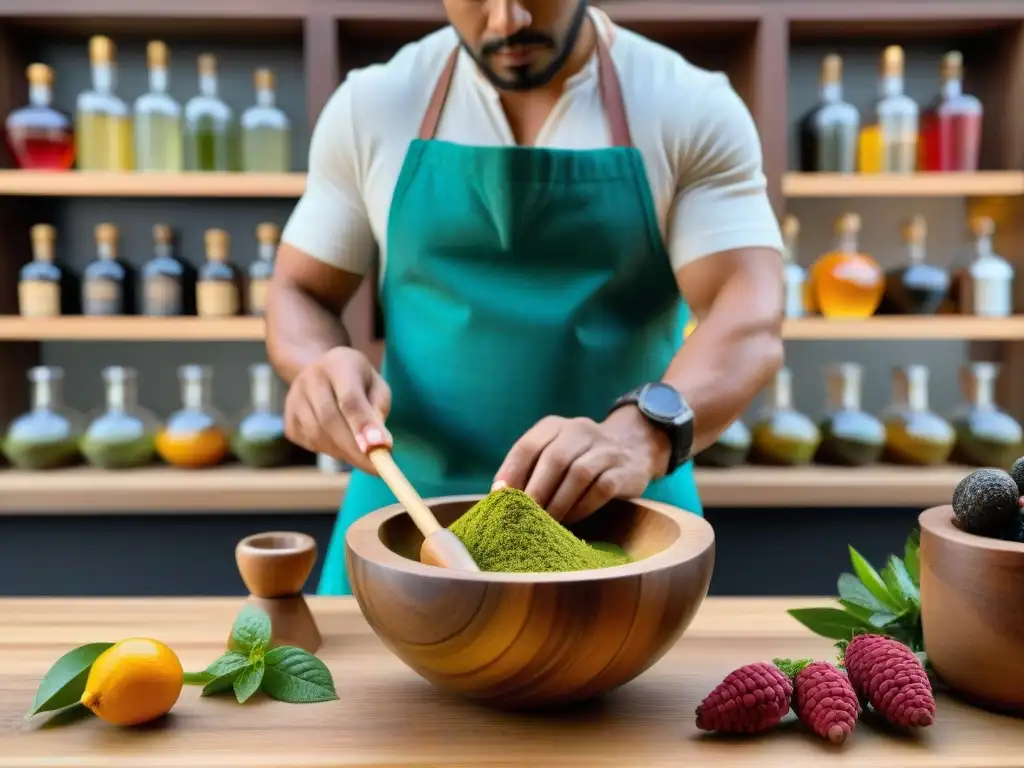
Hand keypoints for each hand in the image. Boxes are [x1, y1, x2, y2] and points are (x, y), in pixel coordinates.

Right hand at [283, 346, 391, 473]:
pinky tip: (342, 444)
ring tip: (363, 454)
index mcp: (339, 364)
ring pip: (318, 435)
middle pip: (330, 420)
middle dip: (355, 449)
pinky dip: (331, 450)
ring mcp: (294, 398)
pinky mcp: (288, 419)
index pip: (349, 398)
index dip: (363, 426)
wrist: (322, 371)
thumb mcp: (377, 386)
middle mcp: (310, 378)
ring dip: (344, 452)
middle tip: (378, 467)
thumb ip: (379, 410)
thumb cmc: (359, 382)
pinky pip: (310, 443)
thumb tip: (379, 444)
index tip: (380, 449)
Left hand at [493, 407, 669, 523]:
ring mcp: (605, 448)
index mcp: (555, 426)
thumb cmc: (579, 458)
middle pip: (554, 459)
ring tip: (546, 523)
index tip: (500, 497)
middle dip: (535, 492)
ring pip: (578, 474)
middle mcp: (580, 430)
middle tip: (522, 517)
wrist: (633, 448)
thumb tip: (499, 497)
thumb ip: (530, 470)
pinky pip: (601, 488)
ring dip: (558, 503)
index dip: (512, 472)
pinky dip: (582, 507)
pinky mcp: (624, 470)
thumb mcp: (553, 453)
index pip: (528, 446)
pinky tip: (571, 520)